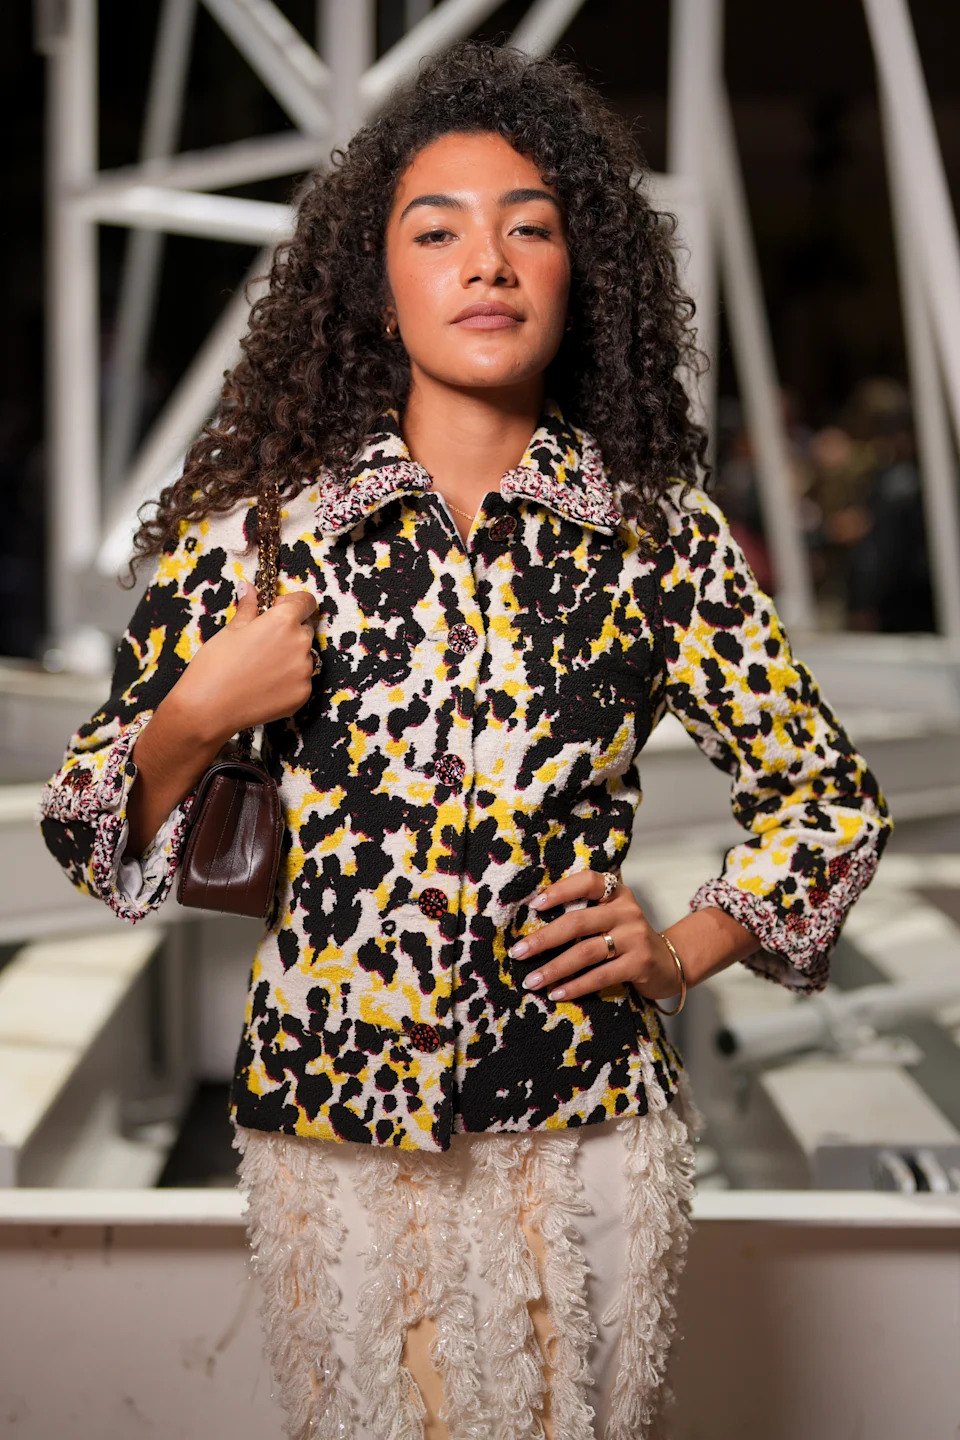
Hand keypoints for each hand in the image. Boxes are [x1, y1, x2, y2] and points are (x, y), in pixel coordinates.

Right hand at [168, 578, 318, 744]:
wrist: (208, 709)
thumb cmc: (214, 666)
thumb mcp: (231, 630)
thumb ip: (248, 607)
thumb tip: (249, 588)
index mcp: (283, 621)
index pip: (306, 602)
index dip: (293, 603)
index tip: (277, 610)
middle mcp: (300, 644)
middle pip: (305, 629)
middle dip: (290, 631)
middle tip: (262, 643)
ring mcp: (304, 671)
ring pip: (304, 656)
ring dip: (290, 657)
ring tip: (260, 667)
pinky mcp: (303, 694)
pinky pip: (302, 680)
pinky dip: (289, 680)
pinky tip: (264, 685)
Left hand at [508, 869, 683, 1003]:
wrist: (669, 963)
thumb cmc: (627, 939)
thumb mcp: (611, 918)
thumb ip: (584, 913)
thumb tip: (533, 923)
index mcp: (616, 893)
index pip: (587, 882)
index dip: (560, 890)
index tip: (534, 905)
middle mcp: (627, 911)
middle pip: (578, 922)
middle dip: (543, 939)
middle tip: (518, 952)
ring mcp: (635, 937)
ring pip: (585, 952)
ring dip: (554, 968)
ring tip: (532, 981)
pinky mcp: (640, 963)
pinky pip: (600, 975)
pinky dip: (575, 986)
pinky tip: (557, 993)